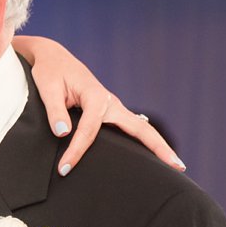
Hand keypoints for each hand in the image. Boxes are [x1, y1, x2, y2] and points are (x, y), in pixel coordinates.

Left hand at [13, 34, 183, 174]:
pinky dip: (144, 143)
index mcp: (95, 95)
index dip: (76, 151)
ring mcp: (113, 108)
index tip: (64, 168)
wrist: (54, 58)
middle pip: (140, 128)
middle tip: (178, 167)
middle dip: (158, 148)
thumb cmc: (50, 72)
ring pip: (140, 129)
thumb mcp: (47, 88)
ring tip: (176, 167)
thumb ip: (55, 111)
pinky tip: (152, 158)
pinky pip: (129, 130)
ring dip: (158, 146)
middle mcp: (110, 102)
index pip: (89, 129)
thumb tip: (63, 133)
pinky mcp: (111, 113)